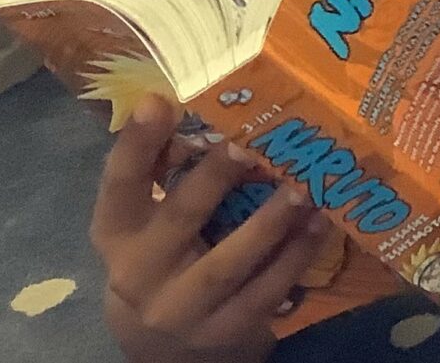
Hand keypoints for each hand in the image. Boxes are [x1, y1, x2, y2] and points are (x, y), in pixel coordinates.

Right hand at [95, 95, 335, 362]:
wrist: (167, 343)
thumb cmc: (167, 253)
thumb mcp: (150, 220)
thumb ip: (169, 170)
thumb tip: (210, 101)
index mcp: (118, 234)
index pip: (120, 186)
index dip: (136, 144)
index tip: (158, 100)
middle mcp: (140, 274)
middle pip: (176, 223)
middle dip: (212, 181)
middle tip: (247, 144)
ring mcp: (182, 309)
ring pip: (225, 266)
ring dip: (268, 224)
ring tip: (303, 187)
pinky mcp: (225, 331)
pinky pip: (264, 292)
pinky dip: (295, 257)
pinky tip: (321, 224)